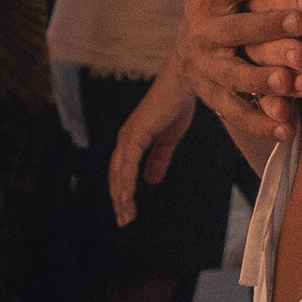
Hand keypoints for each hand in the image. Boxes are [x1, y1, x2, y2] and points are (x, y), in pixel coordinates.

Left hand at [107, 64, 204, 224]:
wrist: (184, 80)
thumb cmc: (177, 104)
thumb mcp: (169, 139)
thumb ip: (159, 159)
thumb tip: (152, 180)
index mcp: (133, 140)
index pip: (122, 171)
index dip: (123, 191)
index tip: (128, 212)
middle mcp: (126, 139)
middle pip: (116, 175)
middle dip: (119, 199)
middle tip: (124, 220)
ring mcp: (129, 136)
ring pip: (118, 172)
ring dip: (120, 195)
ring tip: (125, 215)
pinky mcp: (136, 133)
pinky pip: (127, 162)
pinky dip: (125, 181)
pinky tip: (126, 196)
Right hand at [180, 0, 301, 137]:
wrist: (189, 43)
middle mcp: (203, 31)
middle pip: (238, 29)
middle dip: (271, 25)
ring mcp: (207, 67)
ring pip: (235, 75)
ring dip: (264, 79)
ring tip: (295, 79)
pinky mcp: (213, 96)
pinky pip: (237, 111)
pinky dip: (261, 122)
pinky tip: (288, 128)